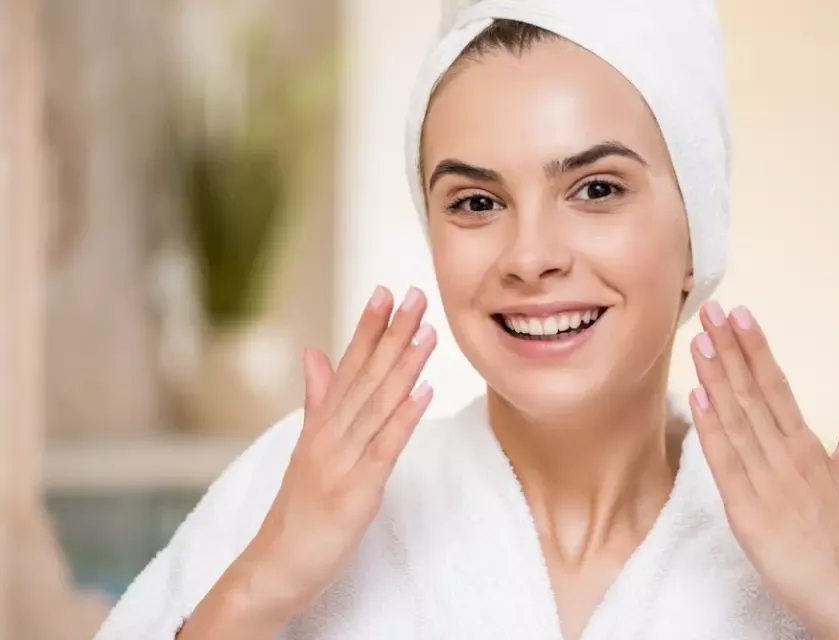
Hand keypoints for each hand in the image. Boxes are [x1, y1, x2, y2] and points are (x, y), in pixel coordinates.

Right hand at [179, 286, 436, 638]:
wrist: (276, 565)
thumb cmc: (298, 508)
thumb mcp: (308, 447)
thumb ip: (317, 399)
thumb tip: (315, 352)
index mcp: (322, 423)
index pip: (348, 365)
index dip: (368, 327)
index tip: (386, 291)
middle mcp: (330, 434)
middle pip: (366, 375)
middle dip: (392, 333)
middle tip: (415, 294)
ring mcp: (341, 460)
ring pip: (378, 404)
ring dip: (404, 365)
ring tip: (426, 331)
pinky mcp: (355, 490)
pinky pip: (384, 448)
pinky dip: (404, 417)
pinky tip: (424, 390)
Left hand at [688, 301, 838, 639]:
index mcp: (809, 447)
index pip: (778, 385)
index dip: (757, 348)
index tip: (740, 313)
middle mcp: (788, 458)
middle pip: (755, 393)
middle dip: (731, 349)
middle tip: (712, 308)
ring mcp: (768, 484)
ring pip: (737, 420)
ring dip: (717, 378)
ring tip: (700, 339)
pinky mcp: (748, 514)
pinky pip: (725, 464)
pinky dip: (712, 429)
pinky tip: (699, 397)